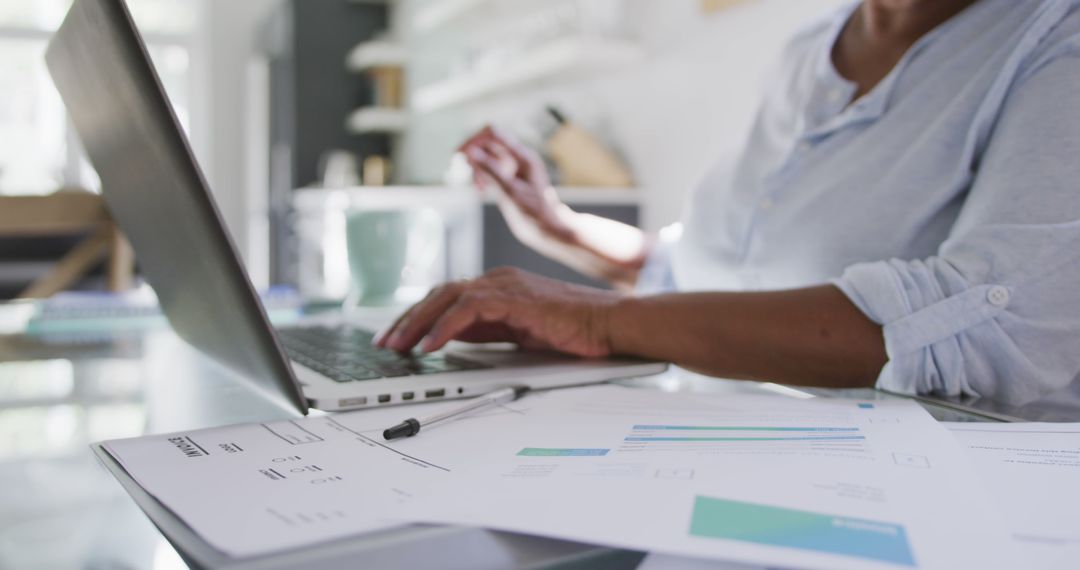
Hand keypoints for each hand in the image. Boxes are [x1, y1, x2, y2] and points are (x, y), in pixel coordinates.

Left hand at [374, 267, 619, 357]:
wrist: (610, 323)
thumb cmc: (575, 331)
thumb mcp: (520, 333)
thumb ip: (488, 330)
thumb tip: (452, 341)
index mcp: (499, 286)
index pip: (446, 297)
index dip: (417, 317)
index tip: (396, 338)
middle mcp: (499, 280)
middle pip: (439, 294)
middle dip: (407, 320)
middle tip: (384, 343)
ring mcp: (507, 286)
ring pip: (448, 297)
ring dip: (418, 323)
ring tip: (399, 347)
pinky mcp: (516, 298)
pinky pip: (469, 308)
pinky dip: (445, 328)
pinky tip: (431, 346)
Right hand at [459, 126, 576, 243]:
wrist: (549, 229)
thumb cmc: (535, 214)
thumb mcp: (510, 193)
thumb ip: (490, 171)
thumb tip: (470, 152)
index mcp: (523, 156)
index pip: (493, 133)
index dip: (474, 140)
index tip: (460, 155)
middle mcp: (519, 157)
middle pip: (488, 142)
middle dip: (474, 156)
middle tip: (471, 179)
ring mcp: (516, 166)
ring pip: (488, 155)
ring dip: (478, 168)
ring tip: (479, 189)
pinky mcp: (511, 176)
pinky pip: (492, 167)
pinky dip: (483, 175)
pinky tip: (482, 190)